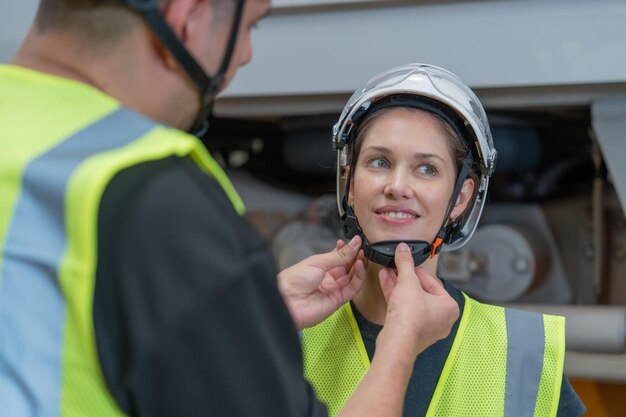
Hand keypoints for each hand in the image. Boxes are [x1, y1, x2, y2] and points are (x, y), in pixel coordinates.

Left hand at [277, 236, 366, 329]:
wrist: (288, 300)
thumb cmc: (295, 280)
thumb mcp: (318, 261)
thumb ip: (339, 255)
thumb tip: (354, 243)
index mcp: (320, 266)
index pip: (339, 257)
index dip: (348, 249)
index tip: (356, 241)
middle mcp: (328, 278)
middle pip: (347, 267)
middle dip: (356, 256)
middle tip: (362, 247)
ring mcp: (333, 289)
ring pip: (352, 277)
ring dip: (359, 265)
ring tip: (363, 254)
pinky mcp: (338, 300)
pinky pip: (353, 288)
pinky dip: (359, 276)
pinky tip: (360, 265)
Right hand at [376, 243, 458, 362]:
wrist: (397, 341)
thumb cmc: (410, 316)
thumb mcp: (408, 282)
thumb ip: (405, 264)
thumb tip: (403, 249)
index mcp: (449, 307)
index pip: (433, 282)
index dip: (417, 271)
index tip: (408, 263)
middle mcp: (441, 318)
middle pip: (421, 291)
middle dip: (405, 278)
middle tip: (397, 267)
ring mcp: (426, 327)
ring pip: (411, 301)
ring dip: (398, 285)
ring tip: (387, 271)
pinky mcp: (411, 331)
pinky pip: (404, 310)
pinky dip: (396, 297)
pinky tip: (385, 282)